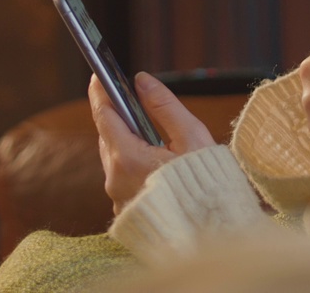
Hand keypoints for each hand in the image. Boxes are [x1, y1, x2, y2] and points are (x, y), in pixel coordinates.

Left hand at [89, 72, 214, 214]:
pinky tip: (150, 159)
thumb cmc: (207, 186)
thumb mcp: (192, 137)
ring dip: (124, 141)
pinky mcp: (125, 211)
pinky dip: (130, 164)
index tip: (98, 74)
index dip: (101, 92)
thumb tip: (142, 81)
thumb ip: (164, 105)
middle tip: (128, 97)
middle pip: (108, 137)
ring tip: (144, 128)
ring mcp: (118, 198)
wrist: (210, 234)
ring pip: (114, 159)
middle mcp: (115, 180)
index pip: (104, 116)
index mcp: (128, 158)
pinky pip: (121, 179)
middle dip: (117, 116)